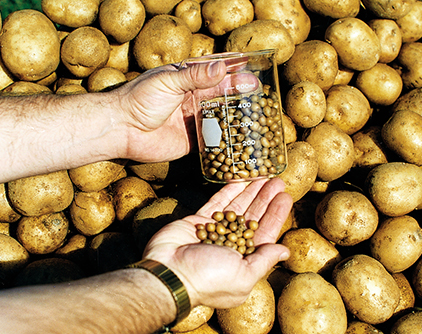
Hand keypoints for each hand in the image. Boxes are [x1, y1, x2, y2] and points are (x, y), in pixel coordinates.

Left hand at [115, 58, 258, 162]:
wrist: (123, 129)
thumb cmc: (140, 99)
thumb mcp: (168, 82)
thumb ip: (195, 76)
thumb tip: (221, 67)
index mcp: (188, 81)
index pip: (215, 74)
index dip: (234, 73)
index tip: (253, 71)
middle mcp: (193, 100)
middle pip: (222, 96)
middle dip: (240, 96)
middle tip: (261, 95)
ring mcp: (194, 121)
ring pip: (221, 118)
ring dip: (236, 118)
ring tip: (258, 117)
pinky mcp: (192, 141)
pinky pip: (213, 141)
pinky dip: (227, 141)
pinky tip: (241, 139)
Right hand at [142, 178, 292, 308]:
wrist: (170, 274)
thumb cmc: (210, 279)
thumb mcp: (244, 275)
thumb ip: (265, 260)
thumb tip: (285, 252)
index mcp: (244, 260)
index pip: (265, 233)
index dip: (276, 215)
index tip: (285, 197)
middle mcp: (231, 246)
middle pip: (252, 217)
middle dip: (265, 199)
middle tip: (277, 181)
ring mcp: (214, 232)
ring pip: (236, 208)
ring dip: (250, 192)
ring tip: (262, 176)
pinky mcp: (198, 222)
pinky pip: (216, 203)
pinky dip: (228, 192)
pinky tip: (239, 180)